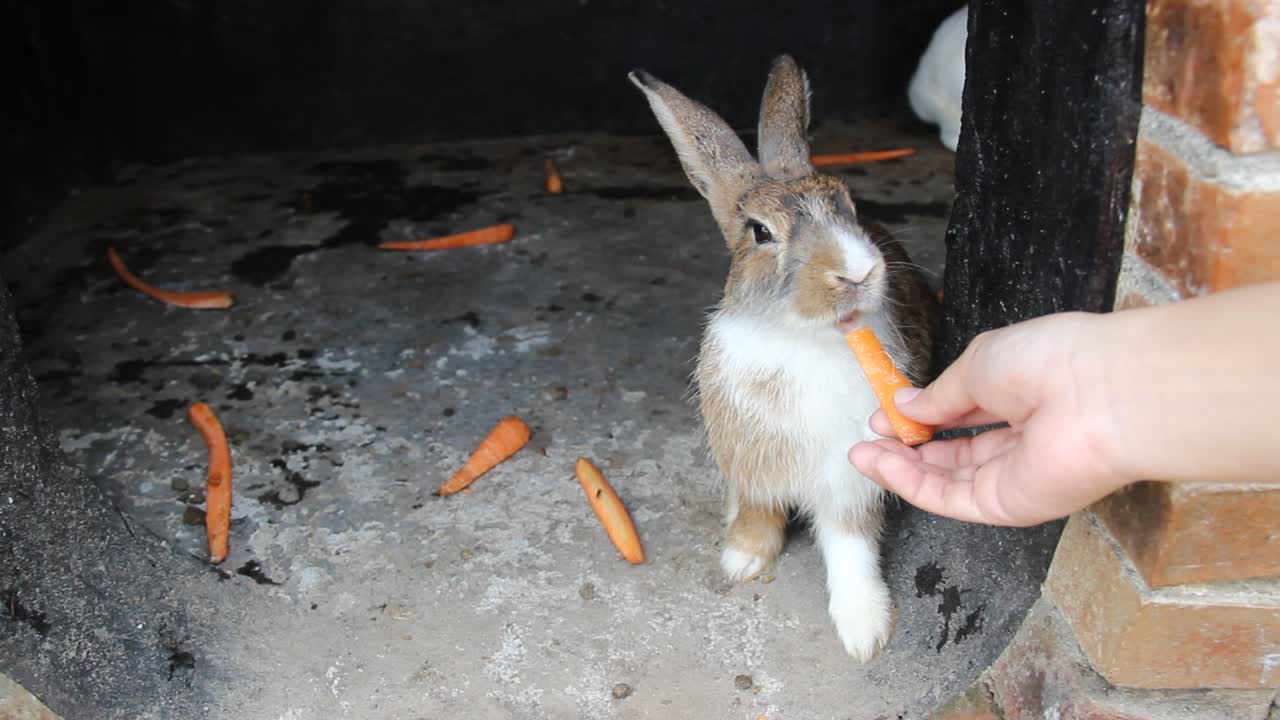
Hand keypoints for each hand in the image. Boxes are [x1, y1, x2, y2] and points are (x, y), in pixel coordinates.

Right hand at [849, 312, 1127, 525]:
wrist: (1100, 393)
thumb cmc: (1049, 360)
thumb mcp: (979, 364)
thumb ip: (941, 394)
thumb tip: (907, 405)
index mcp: (1020, 394)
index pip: (964, 412)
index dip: (922, 413)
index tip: (885, 411)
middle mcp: (1019, 438)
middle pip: (954, 452)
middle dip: (907, 446)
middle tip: (869, 439)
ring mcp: (1015, 475)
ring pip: (948, 479)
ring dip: (901, 468)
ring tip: (861, 454)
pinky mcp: (1009, 505)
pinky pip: (952, 499)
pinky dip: (913, 485)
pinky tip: (882, 466)